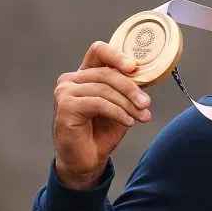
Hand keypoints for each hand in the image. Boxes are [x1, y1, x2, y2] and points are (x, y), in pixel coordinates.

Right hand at [53, 41, 151, 188]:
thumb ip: (128, 89)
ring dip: (127, 104)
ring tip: (142, 116)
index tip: (134, 67)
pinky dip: (118, 112)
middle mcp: (71, 79)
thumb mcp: (121, 105)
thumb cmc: (102, 131)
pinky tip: (129, 122)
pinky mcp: (65, 107)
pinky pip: (98, 103)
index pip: (99, 51)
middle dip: (131, 88)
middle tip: (147, 103)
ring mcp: (65, 92)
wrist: (86, 159)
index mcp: (85, 74)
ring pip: (104, 89)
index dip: (117, 55)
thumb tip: (146, 76)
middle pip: (107, 73)